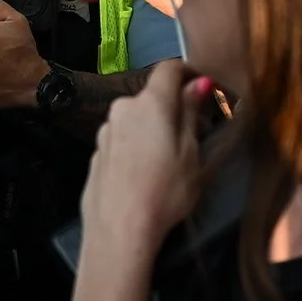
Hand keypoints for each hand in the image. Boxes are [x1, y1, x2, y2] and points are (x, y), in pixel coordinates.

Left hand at [82, 60, 210, 255]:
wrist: (118, 231)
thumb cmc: (165, 191)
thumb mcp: (191, 153)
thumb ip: (191, 113)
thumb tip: (198, 82)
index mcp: (149, 103)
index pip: (169, 69)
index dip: (189, 72)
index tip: (206, 89)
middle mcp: (121, 109)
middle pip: (151, 97)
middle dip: (172, 108)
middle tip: (194, 133)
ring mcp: (104, 133)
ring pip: (135, 120)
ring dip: (152, 128)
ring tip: (168, 159)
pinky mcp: (95, 155)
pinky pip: (122, 141)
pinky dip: (136, 147)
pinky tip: (143, 175)